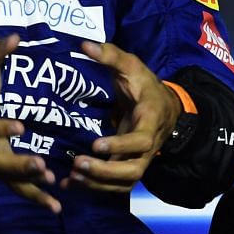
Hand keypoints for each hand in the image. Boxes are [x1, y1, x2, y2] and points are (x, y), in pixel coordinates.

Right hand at [0, 34, 60, 213]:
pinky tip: (56, 207)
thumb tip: (15, 37)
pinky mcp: (0, 170)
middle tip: (42, 166)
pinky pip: (16, 187)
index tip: (21, 127)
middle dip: (17, 165)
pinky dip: (34, 197)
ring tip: (52, 188)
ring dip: (29, 185)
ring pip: (7, 178)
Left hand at [62, 41, 180, 194]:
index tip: (96, 145)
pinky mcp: (128, 165)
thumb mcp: (131, 66)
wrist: (163, 106)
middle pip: (133, 169)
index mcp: (150, 120)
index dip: (122, 145)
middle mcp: (148, 145)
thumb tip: (84, 45)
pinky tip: (70, 185)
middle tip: (78, 165)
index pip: (142, 140)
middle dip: (106, 171)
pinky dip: (95, 188)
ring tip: (72, 178)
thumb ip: (110, 55)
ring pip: (124, 181)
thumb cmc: (143, 84)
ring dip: (98, 184)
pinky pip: (116, 185)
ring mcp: (140, 158)